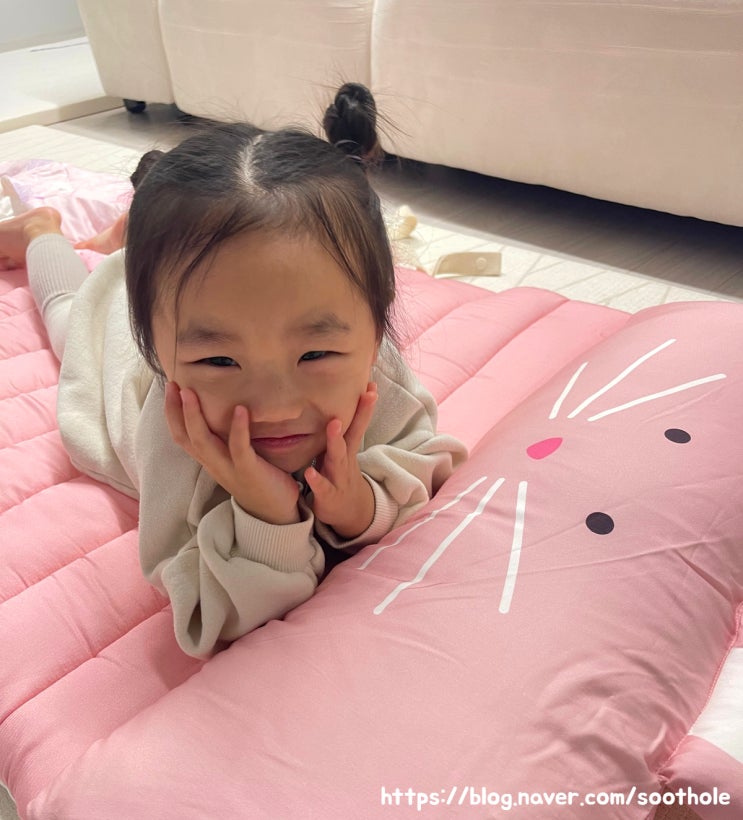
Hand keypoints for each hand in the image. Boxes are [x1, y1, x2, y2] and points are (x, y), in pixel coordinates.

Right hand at [164, 382, 300, 524]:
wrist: (276, 514)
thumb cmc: (259, 480)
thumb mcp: (236, 458)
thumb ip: (228, 439)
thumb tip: (228, 407)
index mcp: (210, 460)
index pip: (182, 437)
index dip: (172, 414)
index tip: (170, 389)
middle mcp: (214, 464)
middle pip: (186, 437)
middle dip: (176, 411)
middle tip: (172, 385)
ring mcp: (229, 469)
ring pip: (204, 443)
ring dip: (195, 417)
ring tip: (192, 392)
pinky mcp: (249, 471)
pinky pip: (240, 448)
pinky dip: (239, 429)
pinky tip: (241, 409)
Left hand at [304, 383, 377, 539]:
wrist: (351, 512)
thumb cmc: (340, 476)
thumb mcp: (342, 453)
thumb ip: (338, 432)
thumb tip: (330, 403)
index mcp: (347, 449)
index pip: (357, 423)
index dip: (365, 406)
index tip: (372, 385)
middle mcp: (346, 460)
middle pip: (352, 435)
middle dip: (359, 415)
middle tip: (364, 394)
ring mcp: (338, 477)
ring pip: (338, 458)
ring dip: (336, 442)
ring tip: (333, 424)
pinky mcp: (328, 495)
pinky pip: (322, 487)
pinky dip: (316, 480)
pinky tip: (309, 473)